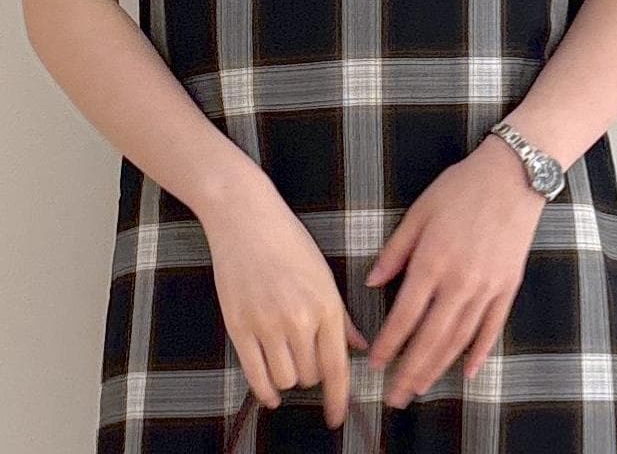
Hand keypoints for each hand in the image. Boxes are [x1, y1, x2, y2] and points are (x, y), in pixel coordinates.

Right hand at [198, 169, 368, 428]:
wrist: (244, 216)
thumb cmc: (288, 240)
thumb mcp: (323, 274)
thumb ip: (341, 318)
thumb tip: (360, 349)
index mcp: (326, 304)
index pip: (337, 367)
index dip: (338, 399)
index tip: (336, 418)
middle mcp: (299, 318)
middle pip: (311, 376)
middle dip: (313, 374)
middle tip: (307, 356)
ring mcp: (266, 324)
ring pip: (285, 379)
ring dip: (289, 376)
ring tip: (287, 357)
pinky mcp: (238, 326)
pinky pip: (255, 375)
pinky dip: (265, 390)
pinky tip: (270, 390)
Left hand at [364, 133, 545, 407]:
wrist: (512, 176)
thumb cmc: (459, 188)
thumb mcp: (419, 211)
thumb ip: (395, 251)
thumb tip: (372, 282)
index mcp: (433, 261)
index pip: (405, 315)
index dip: (389, 343)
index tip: (375, 364)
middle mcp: (460, 281)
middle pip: (432, 338)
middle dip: (410, 370)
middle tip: (394, 396)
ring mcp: (488, 287)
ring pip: (460, 339)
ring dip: (439, 367)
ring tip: (421, 388)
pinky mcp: (508, 286)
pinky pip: (492, 327)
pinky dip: (479, 352)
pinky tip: (466, 371)